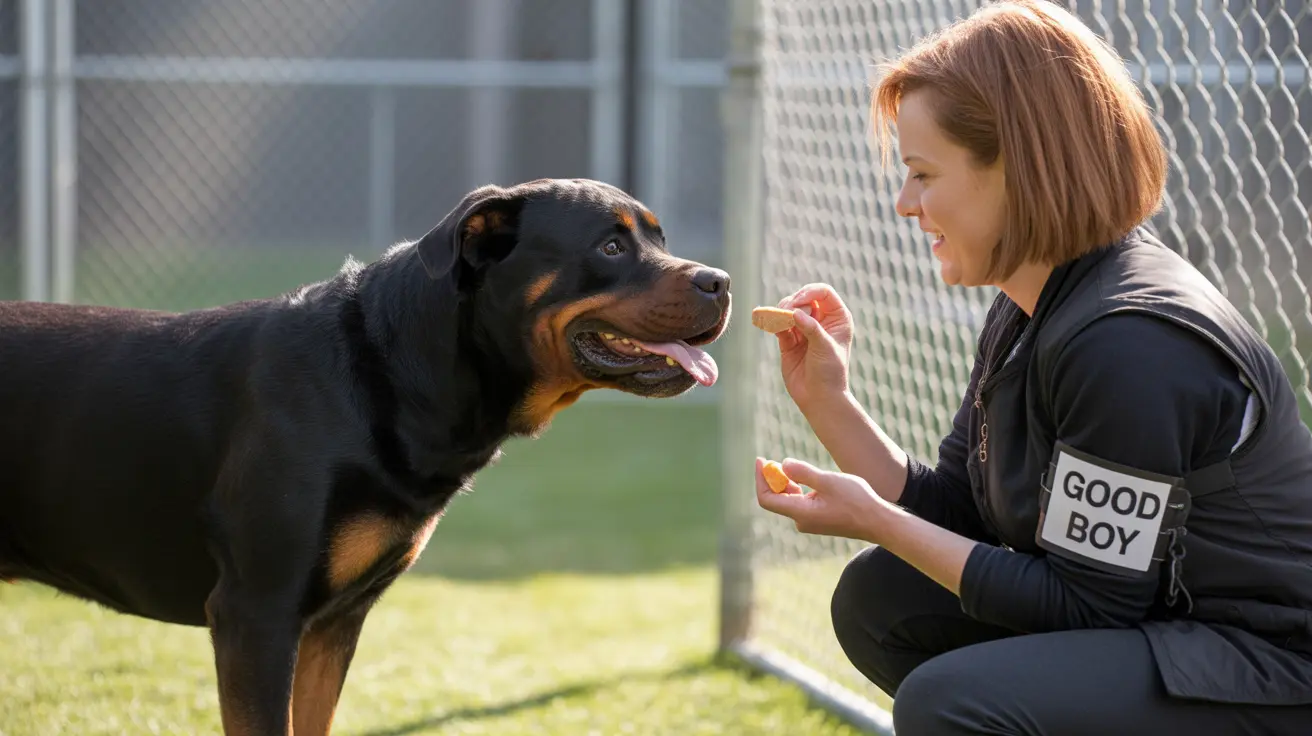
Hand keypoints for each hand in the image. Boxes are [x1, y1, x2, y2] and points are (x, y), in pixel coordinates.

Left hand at [754, 457, 888, 541]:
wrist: (878, 522)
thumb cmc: (856, 500)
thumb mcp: (828, 481)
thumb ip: (803, 472)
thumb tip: (783, 464)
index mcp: (801, 513)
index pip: (767, 498)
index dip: (761, 479)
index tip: (761, 460)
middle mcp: (802, 521)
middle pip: (776, 499)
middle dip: (772, 479)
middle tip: (773, 460)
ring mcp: (810, 522)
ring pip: (789, 500)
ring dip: (786, 483)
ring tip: (791, 467)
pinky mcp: (819, 520)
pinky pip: (800, 503)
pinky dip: (798, 489)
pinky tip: (808, 479)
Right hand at [773, 284, 853, 411]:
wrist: (819, 398)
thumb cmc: (830, 373)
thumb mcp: (825, 348)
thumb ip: (811, 328)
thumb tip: (795, 312)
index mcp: (837, 318)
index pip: (823, 292)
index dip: (809, 292)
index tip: (798, 302)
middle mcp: (821, 320)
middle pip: (804, 298)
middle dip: (792, 302)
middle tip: (785, 312)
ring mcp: (804, 330)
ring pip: (789, 310)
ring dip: (781, 312)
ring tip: (778, 320)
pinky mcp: (789, 341)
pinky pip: (779, 325)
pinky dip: (774, 324)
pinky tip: (772, 326)